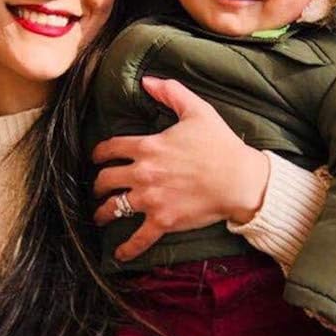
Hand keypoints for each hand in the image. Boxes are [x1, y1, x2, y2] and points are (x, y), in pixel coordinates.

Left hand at [92, 76, 269, 261]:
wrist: (239, 179)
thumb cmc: (220, 144)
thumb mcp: (197, 110)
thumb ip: (171, 92)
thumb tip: (148, 80)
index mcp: (147, 147)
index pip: (110, 149)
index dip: (99, 153)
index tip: (96, 158)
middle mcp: (143, 173)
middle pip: (105, 180)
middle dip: (98, 184)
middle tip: (98, 188)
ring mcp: (151, 199)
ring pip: (114, 208)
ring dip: (103, 213)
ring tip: (101, 216)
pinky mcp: (163, 221)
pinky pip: (138, 239)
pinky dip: (127, 249)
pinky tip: (118, 254)